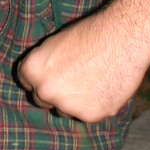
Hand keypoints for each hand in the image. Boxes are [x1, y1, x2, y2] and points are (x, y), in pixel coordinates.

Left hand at [16, 2, 149, 123]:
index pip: (26, 83)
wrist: (123, 37)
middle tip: (75, 78)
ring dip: (75, 101)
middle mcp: (45, 91)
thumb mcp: (56, 44)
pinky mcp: (90, 115)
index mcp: (31, 70)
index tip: (54, 74)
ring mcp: (66, 106)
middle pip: (44, 100)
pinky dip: (97, 104)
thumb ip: (46, 66)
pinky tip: (107, 86)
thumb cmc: (91, 33)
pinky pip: (89, 114)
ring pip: (66, 110)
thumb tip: (45, 80)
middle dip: (55, 92)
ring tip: (95, 79)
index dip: (41, 77)